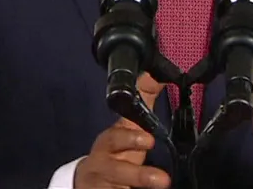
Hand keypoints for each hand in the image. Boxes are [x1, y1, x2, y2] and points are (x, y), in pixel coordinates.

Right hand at [75, 74, 170, 188]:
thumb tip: (158, 75)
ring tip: (161, 186)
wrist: (88, 181)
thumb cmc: (115, 151)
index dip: (131, 139)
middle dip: (138, 174)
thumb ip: (143, 102)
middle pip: (117, 171)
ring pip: (115, 188)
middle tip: (163, 180)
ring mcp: (102, 185)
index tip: (149, 140)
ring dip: (137, 186)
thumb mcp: (127, 128)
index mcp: (108, 143)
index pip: (116, 139)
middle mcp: (102, 165)